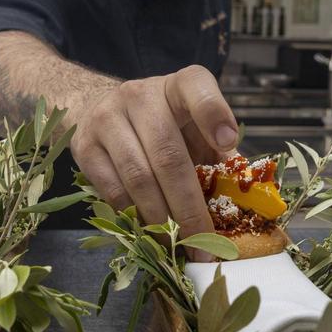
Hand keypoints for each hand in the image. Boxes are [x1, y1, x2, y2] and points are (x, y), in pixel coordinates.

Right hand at [70, 66, 237, 254]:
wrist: (99, 109)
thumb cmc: (162, 125)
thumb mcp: (193, 128)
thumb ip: (219, 155)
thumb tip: (246, 200)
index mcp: (179, 86)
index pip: (196, 86)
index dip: (213, 112)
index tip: (228, 142)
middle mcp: (141, 95)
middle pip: (167, 154)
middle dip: (189, 206)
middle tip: (203, 241)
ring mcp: (108, 118)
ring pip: (138, 176)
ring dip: (161, 219)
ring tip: (177, 245)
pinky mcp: (85, 145)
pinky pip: (112, 189)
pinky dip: (134, 216)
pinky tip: (148, 232)